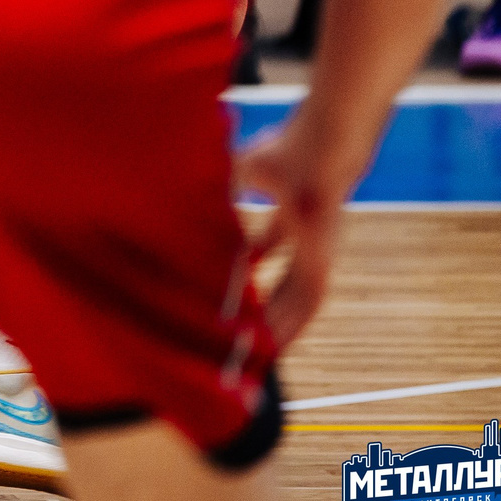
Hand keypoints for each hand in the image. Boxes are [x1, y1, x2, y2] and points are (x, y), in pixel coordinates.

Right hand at [232, 125, 342, 347]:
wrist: (321, 150)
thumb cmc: (286, 151)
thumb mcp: (241, 169)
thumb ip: (219, 182)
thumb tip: (175, 176)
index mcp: (291, 214)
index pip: (270, 244)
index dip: (250, 260)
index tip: (233, 275)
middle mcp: (307, 239)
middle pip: (285, 280)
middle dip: (265, 304)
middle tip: (243, 329)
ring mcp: (318, 254)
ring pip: (297, 299)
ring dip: (278, 324)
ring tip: (255, 350)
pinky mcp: (324, 264)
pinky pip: (308, 305)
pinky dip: (293, 325)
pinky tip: (275, 343)